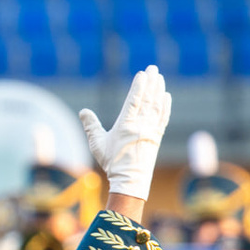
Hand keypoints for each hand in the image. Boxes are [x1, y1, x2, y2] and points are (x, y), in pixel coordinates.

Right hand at [79, 65, 172, 200]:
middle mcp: (140, 126)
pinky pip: (163, 117)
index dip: (139, 86)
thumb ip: (90, 126)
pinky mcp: (156, 137)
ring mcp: (150, 131)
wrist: (130, 180)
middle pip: (148, 99)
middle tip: (153, 69)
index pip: (134, 101)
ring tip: (159, 78)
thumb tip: (83, 111)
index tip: (142, 74)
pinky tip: (166, 96)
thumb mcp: (97, 144)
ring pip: (156, 106)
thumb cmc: (112, 162)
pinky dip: (165, 106)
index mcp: (125, 125)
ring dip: (159, 90)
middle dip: (151, 83)